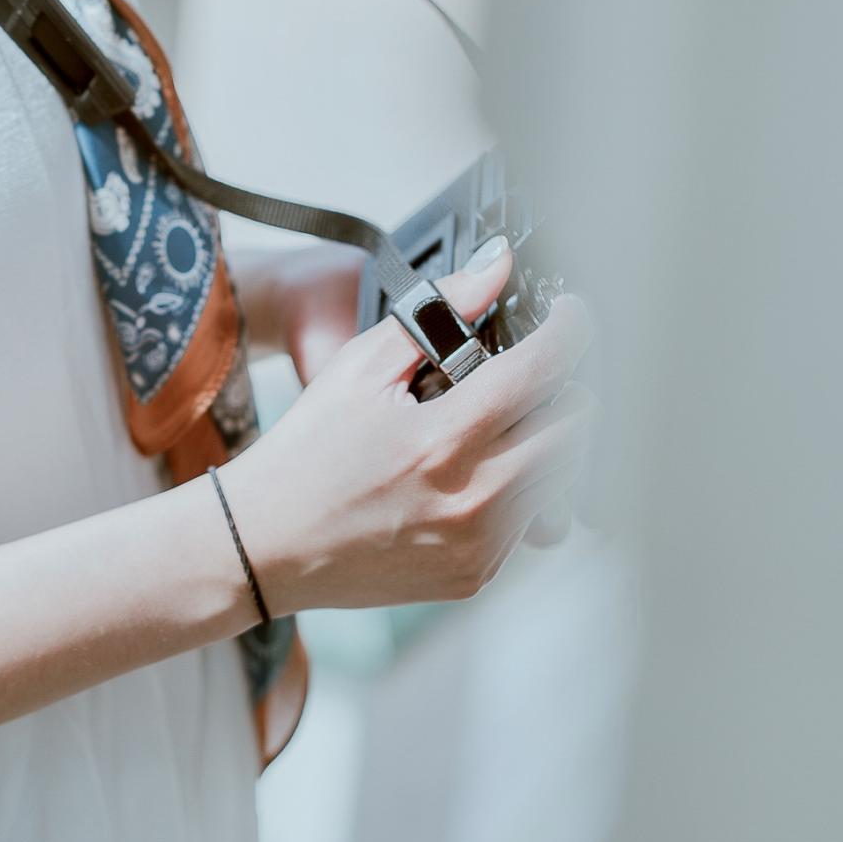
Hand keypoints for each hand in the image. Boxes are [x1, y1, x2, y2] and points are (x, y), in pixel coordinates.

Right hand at [216, 237, 595, 618]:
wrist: (266, 546)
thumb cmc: (306, 455)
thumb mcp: (362, 365)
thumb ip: (439, 309)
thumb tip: (497, 265)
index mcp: (445, 439)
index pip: (545, 371)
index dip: (571, 330)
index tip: (570, 314)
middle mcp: (474, 499)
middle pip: (576, 427)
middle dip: (564, 386)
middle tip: (531, 370)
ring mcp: (480, 546)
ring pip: (563, 475)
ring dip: (546, 438)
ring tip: (496, 421)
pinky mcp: (476, 576)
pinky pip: (530, 520)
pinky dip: (519, 487)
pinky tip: (474, 470)